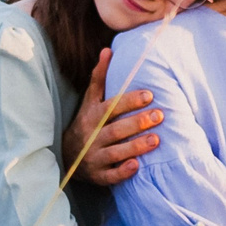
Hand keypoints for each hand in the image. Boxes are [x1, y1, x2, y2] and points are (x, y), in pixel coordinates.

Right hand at [61, 49, 161, 186]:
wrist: (65, 157)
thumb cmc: (86, 123)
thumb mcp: (89, 101)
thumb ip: (99, 78)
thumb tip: (108, 50)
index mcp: (92, 116)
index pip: (111, 107)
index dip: (129, 101)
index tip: (149, 95)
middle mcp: (91, 136)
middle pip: (115, 130)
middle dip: (137, 123)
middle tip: (160, 115)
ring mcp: (93, 157)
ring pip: (115, 153)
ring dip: (135, 147)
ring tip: (156, 140)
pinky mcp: (97, 176)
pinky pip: (110, 176)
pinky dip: (122, 172)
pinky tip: (137, 166)